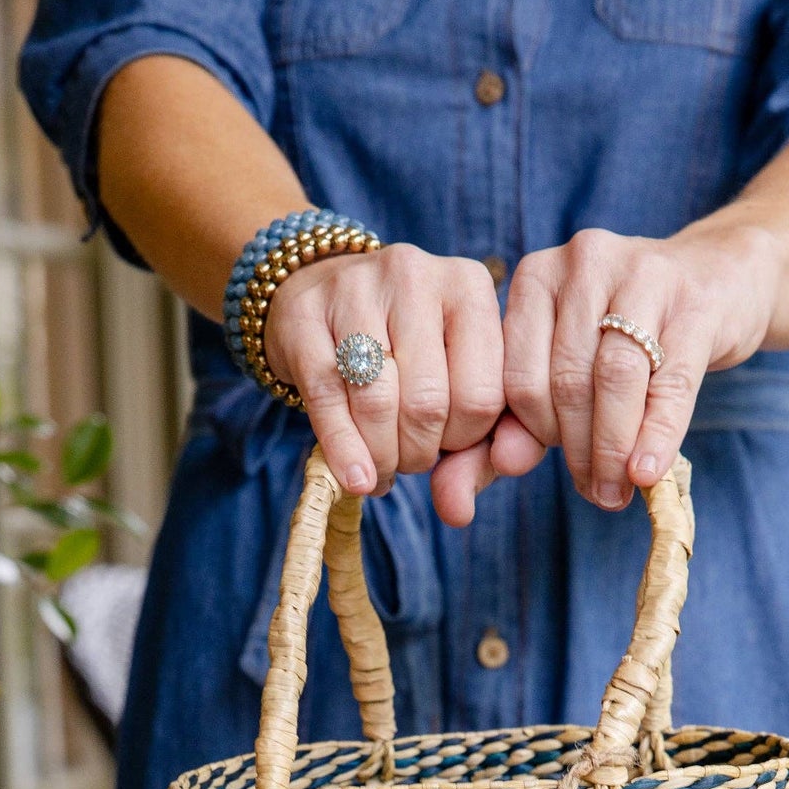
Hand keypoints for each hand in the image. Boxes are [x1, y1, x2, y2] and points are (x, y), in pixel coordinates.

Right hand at [265, 244, 505, 528]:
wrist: (319, 293)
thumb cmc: (402, 350)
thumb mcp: (452, 380)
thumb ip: (474, 446)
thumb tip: (459, 514)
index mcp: (469, 286)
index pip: (483, 394)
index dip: (465, 441)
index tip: (448, 447)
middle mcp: (415, 274)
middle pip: (429, 402)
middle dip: (418, 453)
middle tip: (409, 461)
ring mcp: (355, 288)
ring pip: (378, 402)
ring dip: (381, 456)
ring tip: (380, 468)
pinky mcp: (304, 314)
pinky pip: (327, 398)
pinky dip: (343, 451)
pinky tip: (354, 477)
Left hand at [490, 224, 782, 504]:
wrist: (719, 280)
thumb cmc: (627, 334)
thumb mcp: (569, 365)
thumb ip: (523, 418)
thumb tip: (495, 470)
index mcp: (536, 277)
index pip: (518, 377)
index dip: (536, 436)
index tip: (559, 467)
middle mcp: (583, 262)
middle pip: (567, 380)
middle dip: (579, 450)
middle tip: (597, 494)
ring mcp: (641, 273)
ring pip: (613, 378)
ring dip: (613, 448)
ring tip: (618, 490)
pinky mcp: (695, 300)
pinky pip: (670, 381)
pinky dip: (657, 435)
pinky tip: (648, 471)